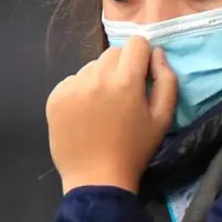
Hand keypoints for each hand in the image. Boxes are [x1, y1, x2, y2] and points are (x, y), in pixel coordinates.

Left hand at [46, 37, 176, 195]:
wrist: (96, 178)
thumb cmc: (134, 150)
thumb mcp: (162, 118)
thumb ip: (166, 80)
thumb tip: (156, 53)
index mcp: (126, 81)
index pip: (136, 43)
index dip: (142, 57)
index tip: (141, 76)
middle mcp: (96, 77)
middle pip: (112, 53)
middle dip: (121, 68)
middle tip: (122, 96)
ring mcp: (72, 86)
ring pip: (91, 67)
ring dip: (99, 80)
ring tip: (101, 109)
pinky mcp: (55, 97)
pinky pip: (72, 81)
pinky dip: (79, 92)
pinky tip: (84, 115)